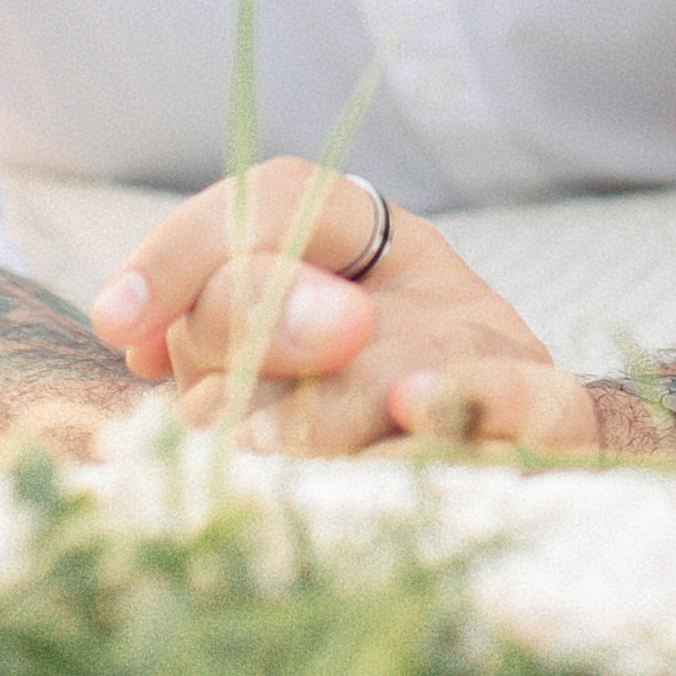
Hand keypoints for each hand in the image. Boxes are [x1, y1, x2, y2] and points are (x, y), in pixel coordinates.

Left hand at [88, 158, 593, 457]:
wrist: (520, 478)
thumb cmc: (356, 430)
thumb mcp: (272, 372)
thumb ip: (221, 345)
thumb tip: (140, 342)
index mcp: (353, 243)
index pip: (269, 197)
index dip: (184, 249)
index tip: (119, 326)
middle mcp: (420, 279)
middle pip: (308, 278)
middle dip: (250, 329)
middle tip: (221, 420)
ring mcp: (490, 341)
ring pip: (393, 356)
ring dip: (320, 413)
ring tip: (266, 463)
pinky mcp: (556, 417)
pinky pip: (525, 399)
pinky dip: (471, 398)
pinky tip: (415, 412)